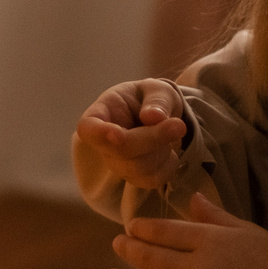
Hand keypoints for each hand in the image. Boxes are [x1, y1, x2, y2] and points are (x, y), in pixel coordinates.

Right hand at [73, 78, 188, 189]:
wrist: (158, 118)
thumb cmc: (151, 99)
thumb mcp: (158, 89)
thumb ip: (157, 99)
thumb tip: (153, 117)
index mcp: (100, 113)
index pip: (88, 128)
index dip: (99, 134)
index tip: (118, 134)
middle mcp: (103, 143)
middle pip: (122, 151)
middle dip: (153, 138)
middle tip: (179, 124)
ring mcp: (117, 164)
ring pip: (140, 168)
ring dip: (164, 149)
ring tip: (169, 131)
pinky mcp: (134, 178)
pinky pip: (154, 179)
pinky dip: (169, 163)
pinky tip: (167, 148)